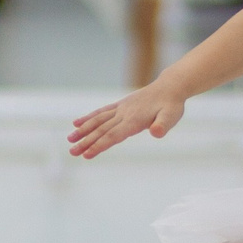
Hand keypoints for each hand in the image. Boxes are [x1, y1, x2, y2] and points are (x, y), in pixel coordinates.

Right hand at [67, 83, 186, 159]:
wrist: (170, 87)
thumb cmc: (172, 105)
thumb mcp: (172, 116)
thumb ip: (163, 125)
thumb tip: (156, 133)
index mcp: (134, 120)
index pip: (113, 135)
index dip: (100, 145)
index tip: (87, 155)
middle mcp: (124, 114)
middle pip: (102, 130)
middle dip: (86, 142)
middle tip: (72, 152)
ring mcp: (120, 109)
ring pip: (98, 121)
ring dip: (83, 130)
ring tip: (70, 139)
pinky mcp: (120, 106)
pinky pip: (101, 112)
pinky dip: (88, 118)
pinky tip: (77, 123)